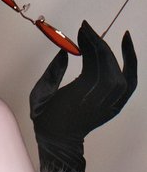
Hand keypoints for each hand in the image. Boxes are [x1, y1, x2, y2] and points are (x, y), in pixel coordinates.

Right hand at [30, 20, 136, 140]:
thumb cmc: (46, 118)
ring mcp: (111, 104)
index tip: (81, 29)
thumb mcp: (40, 95)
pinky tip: (128, 48)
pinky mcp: (116, 105)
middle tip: (86, 29)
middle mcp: (100, 100)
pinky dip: (132, 64)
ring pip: (121, 72)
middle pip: (107, 65)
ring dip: (114, 52)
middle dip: (98, 43)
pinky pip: (131, 82)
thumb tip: (65, 50)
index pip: (92, 62)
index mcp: (80, 97)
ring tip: (107, 36)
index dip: (89, 43)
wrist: (59, 142)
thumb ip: (52, 72)